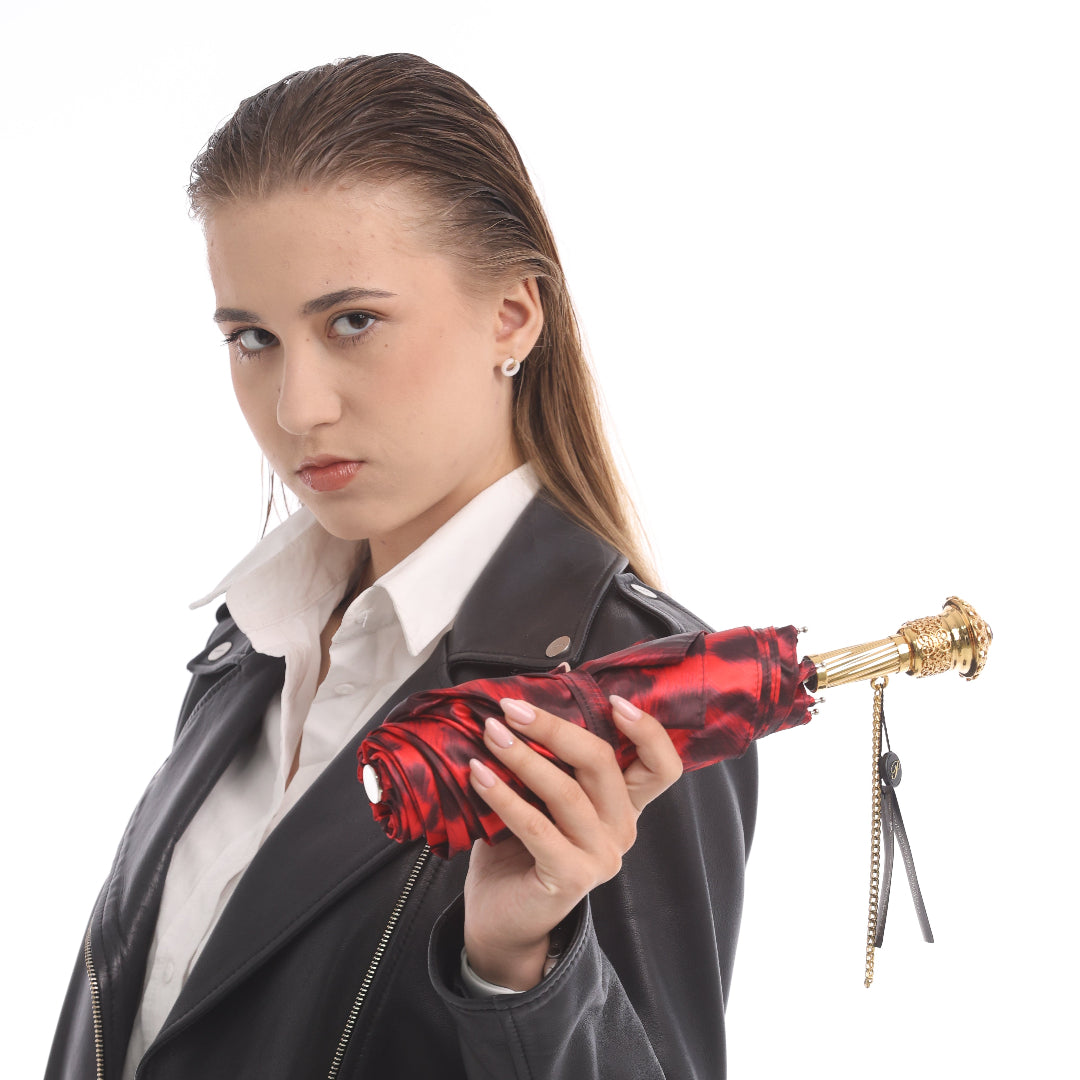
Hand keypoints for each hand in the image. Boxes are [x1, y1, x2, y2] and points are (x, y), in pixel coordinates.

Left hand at [462, 694, 683, 990]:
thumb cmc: (519, 848)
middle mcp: (622, 829)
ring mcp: (601, 856)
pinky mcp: (572, 877)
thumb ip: (550, 760)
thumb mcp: (542, 796)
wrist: (503, 917)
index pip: (662, 766)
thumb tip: (525, 703)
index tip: (614, 700)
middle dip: (554, 728)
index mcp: (624, 804)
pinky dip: (504, 796)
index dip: (648, 731)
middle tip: (512, 709)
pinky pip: (537, 827)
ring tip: (490, 734)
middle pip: (603, 764)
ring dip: (523, 757)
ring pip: (567, 792)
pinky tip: (478, 775)